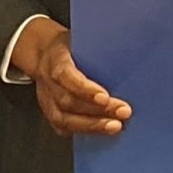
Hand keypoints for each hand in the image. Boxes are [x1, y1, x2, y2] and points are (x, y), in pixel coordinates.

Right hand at [12, 20, 130, 136]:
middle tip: (123, 113)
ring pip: (64, 118)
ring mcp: (46, 98)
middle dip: (97, 111)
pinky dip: (80, 132)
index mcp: (56, 58)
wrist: (42, 51)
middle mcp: (48, 81)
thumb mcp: (81, 38)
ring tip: (115, 126)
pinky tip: (99, 133)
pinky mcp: (47, 111)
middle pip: (68, 101)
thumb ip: (99, 48)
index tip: (105, 97)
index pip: (66, 76)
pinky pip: (61, 126)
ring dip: (92, 125)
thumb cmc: (69, 45)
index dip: (84, 89)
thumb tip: (129, 57)